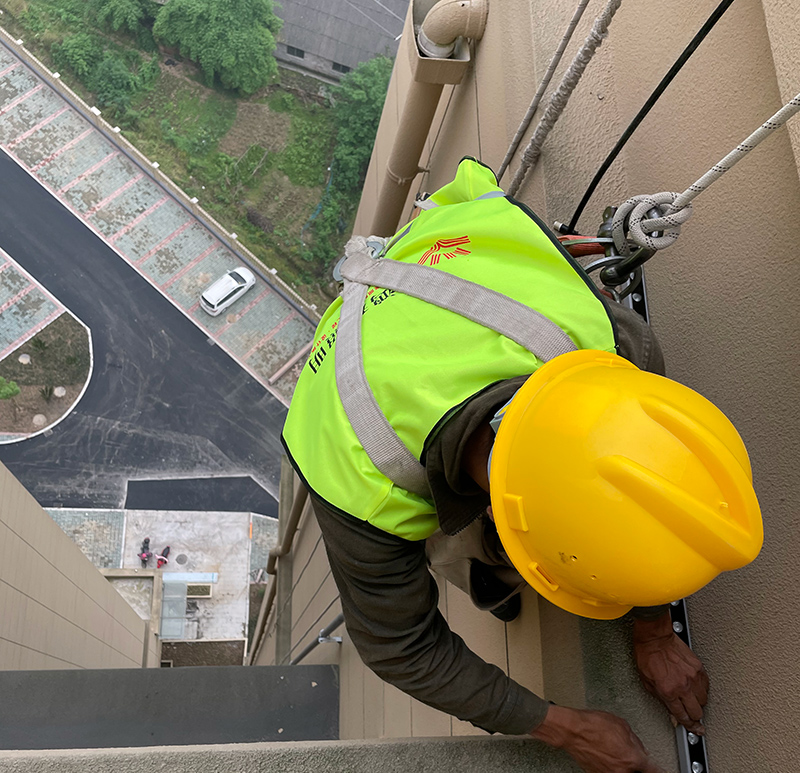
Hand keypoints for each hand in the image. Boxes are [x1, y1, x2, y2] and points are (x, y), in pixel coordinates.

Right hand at [531, 705, 669, 772]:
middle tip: (631, 754)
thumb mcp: (621, 724)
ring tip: (613, 749)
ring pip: (623, 772)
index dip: (661, 771)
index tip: (664, 771)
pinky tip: (605, 751)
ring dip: (623, 764)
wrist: (571, 730)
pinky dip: (611, 764)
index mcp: (633, 759)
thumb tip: (638, 747)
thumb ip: (634, 739)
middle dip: (638, 766)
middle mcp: (622, 771)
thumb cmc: (593, 724)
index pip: (654, 771)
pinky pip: (610, 770)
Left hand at [633, 612, 708, 733]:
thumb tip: (672, 712)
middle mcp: (683, 686)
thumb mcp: (647, 682)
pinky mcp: (698, 667)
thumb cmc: (646, 656)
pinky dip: (702, 689)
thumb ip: (662, 700)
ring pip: (704, 700)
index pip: (683, 716)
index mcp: (668, 692)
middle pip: (697, 712)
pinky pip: (706, 685)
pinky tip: (695, 686)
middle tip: (692, 714)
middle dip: (694, 716)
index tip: (695, 729)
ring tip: (690, 697)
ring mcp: (692, 677)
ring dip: (698, 702)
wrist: (654, 638)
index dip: (689, 726)